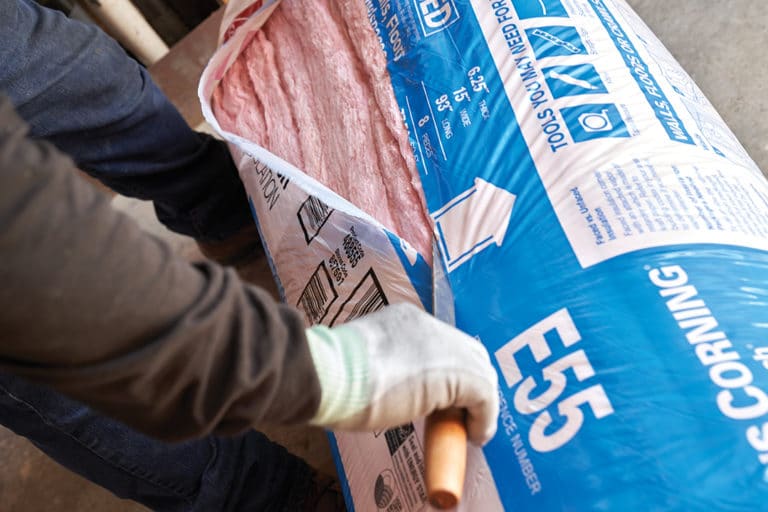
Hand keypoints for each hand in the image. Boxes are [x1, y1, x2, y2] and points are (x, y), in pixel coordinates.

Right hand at [306, 303, 498, 444]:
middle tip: (461, 415)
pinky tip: (473, 436)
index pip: (441, 343)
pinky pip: (485, 397)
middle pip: (469, 352)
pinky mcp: (457, 373)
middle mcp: (428, 325)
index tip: (442, 398)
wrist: (329, 374)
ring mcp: (444, 346)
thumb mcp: (362, 364)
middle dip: (471, 385)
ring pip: (480, 373)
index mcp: (404, 320)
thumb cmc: (330, 376)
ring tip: (468, 429)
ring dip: (479, 404)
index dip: (448, 372)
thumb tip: (390, 391)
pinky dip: (484, 419)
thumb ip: (383, 368)